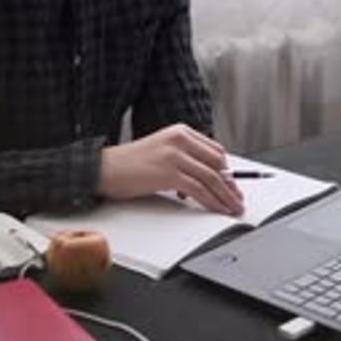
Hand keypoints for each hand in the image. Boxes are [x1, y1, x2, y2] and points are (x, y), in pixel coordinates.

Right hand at [98, 124, 243, 215]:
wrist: (103, 168)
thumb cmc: (129, 164)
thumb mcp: (162, 152)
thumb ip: (184, 158)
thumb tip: (208, 177)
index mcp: (180, 131)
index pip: (215, 150)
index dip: (228, 169)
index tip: (233, 184)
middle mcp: (179, 139)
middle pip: (217, 163)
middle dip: (231, 184)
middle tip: (237, 198)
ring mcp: (174, 155)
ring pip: (211, 177)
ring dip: (226, 196)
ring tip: (232, 207)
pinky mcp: (169, 172)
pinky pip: (199, 189)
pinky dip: (212, 201)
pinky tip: (217, 209)